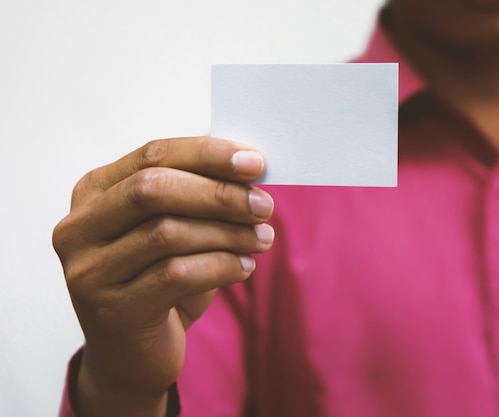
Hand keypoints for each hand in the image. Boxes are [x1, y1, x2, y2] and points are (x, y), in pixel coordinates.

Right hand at [53, 136, 273, 415]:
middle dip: (218, 194)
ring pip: (168, 233)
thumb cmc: (159, 281)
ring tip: (262, 238)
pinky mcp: (113, 312)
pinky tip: (245, 267)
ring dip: (228, 233)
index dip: (207, 154)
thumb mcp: (174, 229)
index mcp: (93, 193)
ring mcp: (89, 272)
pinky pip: (177, 276)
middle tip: (263, 205)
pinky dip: (221, 266)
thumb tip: (249, 168)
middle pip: (152, 190)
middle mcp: (78, 228)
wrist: (133, 354)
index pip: (152, 156)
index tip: (255, 162)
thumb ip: (196, 195)